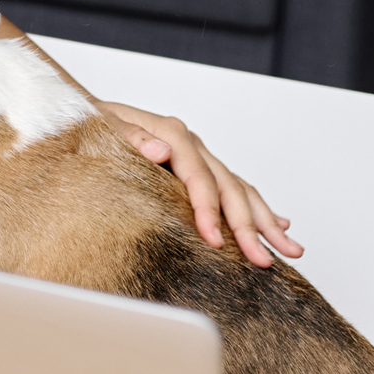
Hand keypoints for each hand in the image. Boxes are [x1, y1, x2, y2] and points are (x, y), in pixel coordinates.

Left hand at [101, 101, 303, 266]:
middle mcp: (190, 144)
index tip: (216, 242)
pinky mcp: (198, 166)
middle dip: (249, 227)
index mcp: (170, 132)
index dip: (209, 211)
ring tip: (290, 249)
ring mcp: (198, 155)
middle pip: (228, 188)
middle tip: (262, 261)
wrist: (83, 112)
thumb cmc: (89, 122)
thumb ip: (131, 138)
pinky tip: (279, 223)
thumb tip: (162, 150)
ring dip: (267, 221)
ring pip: (240, 190)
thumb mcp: (101, 126)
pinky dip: (259, 207)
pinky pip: (235, 188)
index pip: (198, 177)